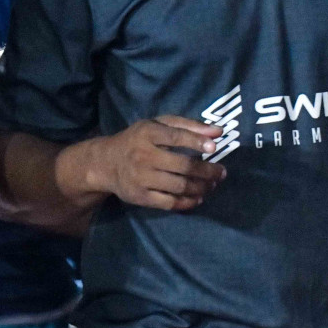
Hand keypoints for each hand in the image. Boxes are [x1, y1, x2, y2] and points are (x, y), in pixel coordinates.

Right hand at [92, 116, 227, 211]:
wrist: (105, 163)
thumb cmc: (139, 140)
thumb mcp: (159, 124)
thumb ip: (189, 126)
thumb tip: (219, 131)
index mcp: (148, 133)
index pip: (175, 137)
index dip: (196, 142)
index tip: (214, 147)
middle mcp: (143, 156)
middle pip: (182, 166)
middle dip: (207, 171)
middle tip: (222, 173)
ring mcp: (140, 178)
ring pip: (178, 186)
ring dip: (201, 187)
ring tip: (212, 185)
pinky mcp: (139, 196)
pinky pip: (168, 202)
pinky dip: (186, 202)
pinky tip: (198, 198)